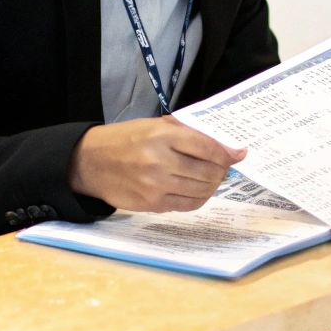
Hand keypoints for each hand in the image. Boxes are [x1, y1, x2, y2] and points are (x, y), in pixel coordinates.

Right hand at [68, 116, 246, 211]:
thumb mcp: (153, 125)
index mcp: (162, 136)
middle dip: (222, 169)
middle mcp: (160, 161)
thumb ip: (185, 132)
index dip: (227, 152)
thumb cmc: (124, 140)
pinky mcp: (152, 204)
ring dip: (213, 184)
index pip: (207, 146)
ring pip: (201, 189)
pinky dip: (199, 197)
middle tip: (224, 166)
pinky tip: (199, 190)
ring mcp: (156, 185)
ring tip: (212, 177)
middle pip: (208, 170)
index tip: (239, 153)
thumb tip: (220, 143)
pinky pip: (188, 204)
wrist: (90, 162)